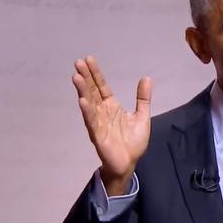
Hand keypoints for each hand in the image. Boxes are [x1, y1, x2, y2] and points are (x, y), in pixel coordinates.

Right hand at [72, 56, 151, 195]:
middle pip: (92, 91)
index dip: (95, 74)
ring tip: (76, 77)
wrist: (129, 163)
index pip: (101, 87)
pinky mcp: (98, 136)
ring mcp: (98, 123)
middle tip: (78, 62)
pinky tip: (82, 101)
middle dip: (85, 77)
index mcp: (111, 107)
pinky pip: (91, 122)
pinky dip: (87, 111)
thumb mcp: (142, 116)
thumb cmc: (133, 142)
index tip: (88, 59)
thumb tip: (146, 78)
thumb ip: (143, 98)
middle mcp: (102, 112)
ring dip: (82, 91)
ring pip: (89, 104)